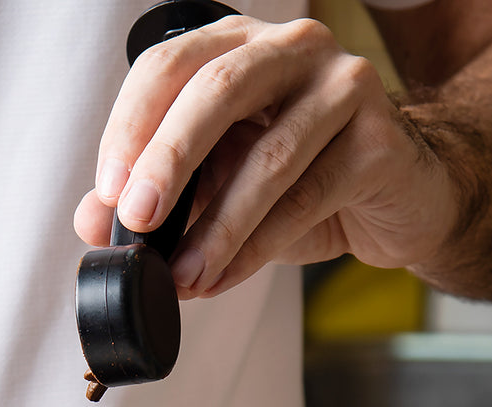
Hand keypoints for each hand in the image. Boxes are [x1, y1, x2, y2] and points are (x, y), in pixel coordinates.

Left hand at [74, 15, 460, 298]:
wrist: (399, 197)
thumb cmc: (301, 180)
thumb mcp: (215, 185)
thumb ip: (154, 196)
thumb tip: (92, 222)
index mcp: (239, 44)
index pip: (169, 66)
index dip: (130, 126)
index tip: (108, 194)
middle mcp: (293, 49)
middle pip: (217, 89)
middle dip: (168, 160)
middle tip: (136, 221)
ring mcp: (345, 86)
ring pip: (268, 156)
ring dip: (217, 226)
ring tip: (183, 275)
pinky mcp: (381, 139)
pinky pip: (307, 198)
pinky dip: (258, 246)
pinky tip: (224, 276)